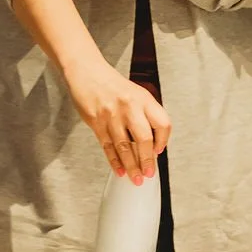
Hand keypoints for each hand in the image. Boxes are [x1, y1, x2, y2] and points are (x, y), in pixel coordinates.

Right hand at [63, 56, 169, 182]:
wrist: (88, 73)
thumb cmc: (113, 86)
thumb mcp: (136, 94)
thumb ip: (145, 115)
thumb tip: (153, 143)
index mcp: (143, 99)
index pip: (162, 123)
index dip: (163, 140)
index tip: (159, 152)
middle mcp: (129, 106)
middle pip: (144, 138)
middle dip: (147, 160)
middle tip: (149, 173)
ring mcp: (112, 115)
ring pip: (124, 147)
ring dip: (131, 166)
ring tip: (136, 178)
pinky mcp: (96, 122)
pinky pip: (108, 147)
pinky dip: (114, 161)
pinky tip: (119, 170)